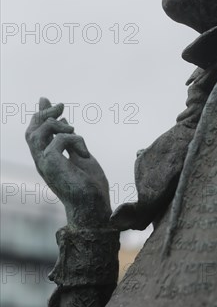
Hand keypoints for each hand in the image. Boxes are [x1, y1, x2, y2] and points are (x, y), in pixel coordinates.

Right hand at [26, 97, 111, 227]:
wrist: (94, 206)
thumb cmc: (90, 186)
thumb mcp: (80, 155)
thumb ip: (71, 140)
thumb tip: (66, 121)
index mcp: (48, 159)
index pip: (36, 133)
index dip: (40, 115)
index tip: (48, 100)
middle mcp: (42, 161)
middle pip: (31, 131)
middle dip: (43, 114)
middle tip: (60, 106)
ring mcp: (44, 164)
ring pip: (36, 134)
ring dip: (55, 125)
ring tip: (73, 128)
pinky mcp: (52, 165)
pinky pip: (57, 140)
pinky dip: (73, 139)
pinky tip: (84, 152)